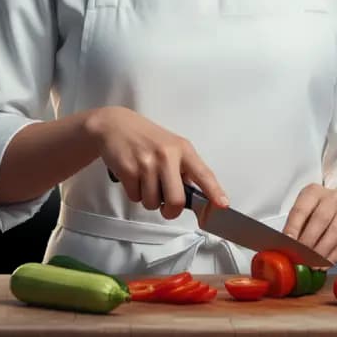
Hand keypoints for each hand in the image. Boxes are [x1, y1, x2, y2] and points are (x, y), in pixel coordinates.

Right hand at [86, 106, 229, 219]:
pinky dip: (134, 193)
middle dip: (170, 211)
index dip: (214, 192)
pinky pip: (135, 198)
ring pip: (153, 203)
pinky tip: (133, 176)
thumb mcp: (170, 146)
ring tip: (144, 180)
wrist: (114, 125)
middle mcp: (167, 155)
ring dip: (148, 199)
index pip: (203, 173)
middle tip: (166, 206)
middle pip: (176, 200)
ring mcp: (147, 162)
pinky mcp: (128, 169)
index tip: (222, 206)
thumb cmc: (146, 138)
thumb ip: (184, 169)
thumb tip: (195, 196)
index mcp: (183, 149)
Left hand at [281, 183, 336, 268]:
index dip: (294, 226)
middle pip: (320, 220)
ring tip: (310, 264)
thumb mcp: (306, 210)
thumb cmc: (320, 210)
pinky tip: (323, 265)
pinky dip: (332, 257)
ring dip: (321, 252)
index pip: (302, 209)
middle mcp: (332, 198)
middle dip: (308, 241)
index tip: (288, 242)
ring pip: (334, 233)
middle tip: (299, 256)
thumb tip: (284, 246)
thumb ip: (295, 225)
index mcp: (314, 192)